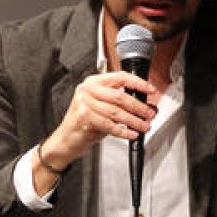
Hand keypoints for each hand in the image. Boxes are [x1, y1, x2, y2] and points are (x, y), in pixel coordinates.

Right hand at [38, 72, 156, 190]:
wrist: (66, 139)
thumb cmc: (85, 122)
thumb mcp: (102, 106)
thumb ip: (120, 102)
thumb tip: (146, 105)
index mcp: (93, 82)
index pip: (120, 77)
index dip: (138, 83)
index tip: (151, 90)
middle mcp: (88, 90)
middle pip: (120, 96)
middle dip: (139, 107)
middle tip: (149, 114)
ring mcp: (84, 104)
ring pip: (117, 112)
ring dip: (134, 121)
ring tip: (144, 126)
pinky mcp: (84, 118)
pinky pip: (110, 124)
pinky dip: (124, 131)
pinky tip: (131, 134)